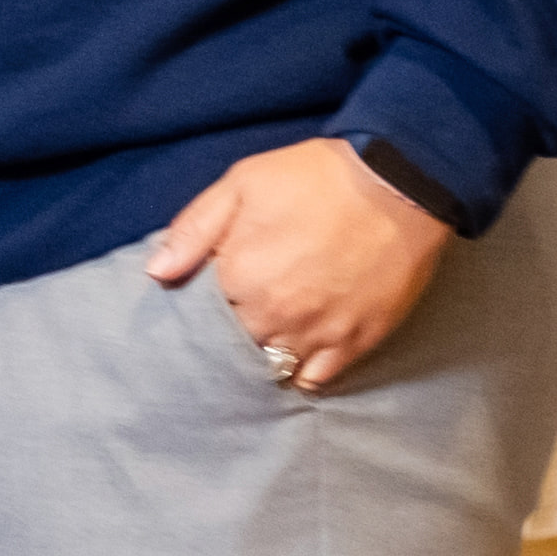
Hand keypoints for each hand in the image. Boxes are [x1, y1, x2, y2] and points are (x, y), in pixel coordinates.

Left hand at [147, 140, 460, 395]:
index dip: (206, 304)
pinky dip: (305, 371)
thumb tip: (157, 272)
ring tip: (270, 332)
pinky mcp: (358, 340)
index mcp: (239, 278)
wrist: (399, 182)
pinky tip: (300, 353)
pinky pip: (318, 377)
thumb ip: (193, 230)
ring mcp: (318, 332)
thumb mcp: (241, 185)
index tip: (215, 292)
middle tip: (244, 310)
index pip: (201, 314)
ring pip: (274, 363)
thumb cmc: (316, 178)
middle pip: (236, 343)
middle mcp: (275, 314)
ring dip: (267, 352)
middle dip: (234, 330)